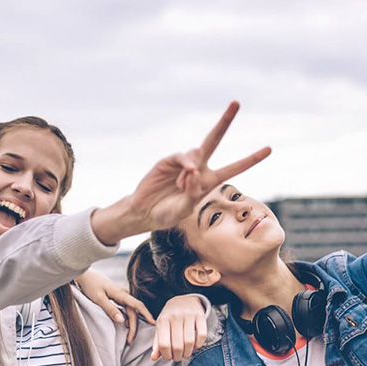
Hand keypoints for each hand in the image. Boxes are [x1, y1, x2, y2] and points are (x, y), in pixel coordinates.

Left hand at [76, 268, 154, 344]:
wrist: (84, 274)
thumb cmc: (90, 285)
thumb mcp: (98, 299)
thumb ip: (110, 309)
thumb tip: (122, 320)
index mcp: (121, 294)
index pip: (138, 305)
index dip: (146, 315)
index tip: (153, 324)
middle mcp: (123, 294)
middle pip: (133, 312)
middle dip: (134, 327)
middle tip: (130, 341)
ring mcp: (120, 295)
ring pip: (130, 311)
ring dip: (131, 323)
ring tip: (129, 336)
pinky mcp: (116, 296)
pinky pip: (126, 308)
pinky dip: (127, 318)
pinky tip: (125, 325)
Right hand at [91, 101, 271, 243]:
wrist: (145, 211)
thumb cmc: (167, 214)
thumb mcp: (184, 209)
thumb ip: (192, 192)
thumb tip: (195, 170)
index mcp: (209, 181)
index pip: (234, 168)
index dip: (251, 159)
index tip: (269, 149)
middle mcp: (199, 168)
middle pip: (214, 140)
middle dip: (224, 122)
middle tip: (236, 102)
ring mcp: (184, 163)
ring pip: (196, 153)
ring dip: (191, 171)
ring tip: (180, 186)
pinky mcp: (169, 161)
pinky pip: (182, 157)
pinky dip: (185, 164)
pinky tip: (184, 174)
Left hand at [152, 295, 206, 361]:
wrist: (183, 300)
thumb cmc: (170, 317)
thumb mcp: (161, 327)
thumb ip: (157, 343)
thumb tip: (153, 358)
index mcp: (163, 320)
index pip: (164, 344)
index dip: (166, 355)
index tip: (169, 357)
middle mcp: (175, 316)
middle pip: (177, 346)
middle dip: (178, 357)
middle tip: (178, 357)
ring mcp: (188, 315)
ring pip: (190, 342)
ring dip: (188, 353)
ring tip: (186, 353)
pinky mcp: (200, 315)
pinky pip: (202, 335)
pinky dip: (199, 344)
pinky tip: (195, 346)